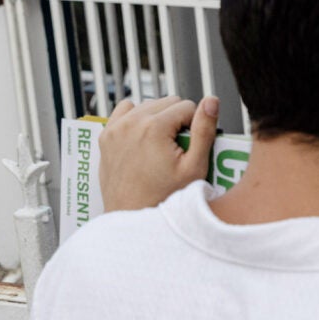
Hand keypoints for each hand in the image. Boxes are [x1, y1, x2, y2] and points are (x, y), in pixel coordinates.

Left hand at [99, 96, 218, 211]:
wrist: (132, 217)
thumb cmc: (163, 198)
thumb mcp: (194, 167)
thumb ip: (204, 130)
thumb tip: (211, 102)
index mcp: (153, 128)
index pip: (188, 106)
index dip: (195, 124)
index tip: (190, 145)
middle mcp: (131, 123)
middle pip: (168, 102)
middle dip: (178, 119)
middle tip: (178, 146)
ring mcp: (115, 128)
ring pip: (148, 104)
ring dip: (159, 117)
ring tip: (162, 144)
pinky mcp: (107, 136)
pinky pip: (125, 110)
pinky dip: (137, 118)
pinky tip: (144, 136)